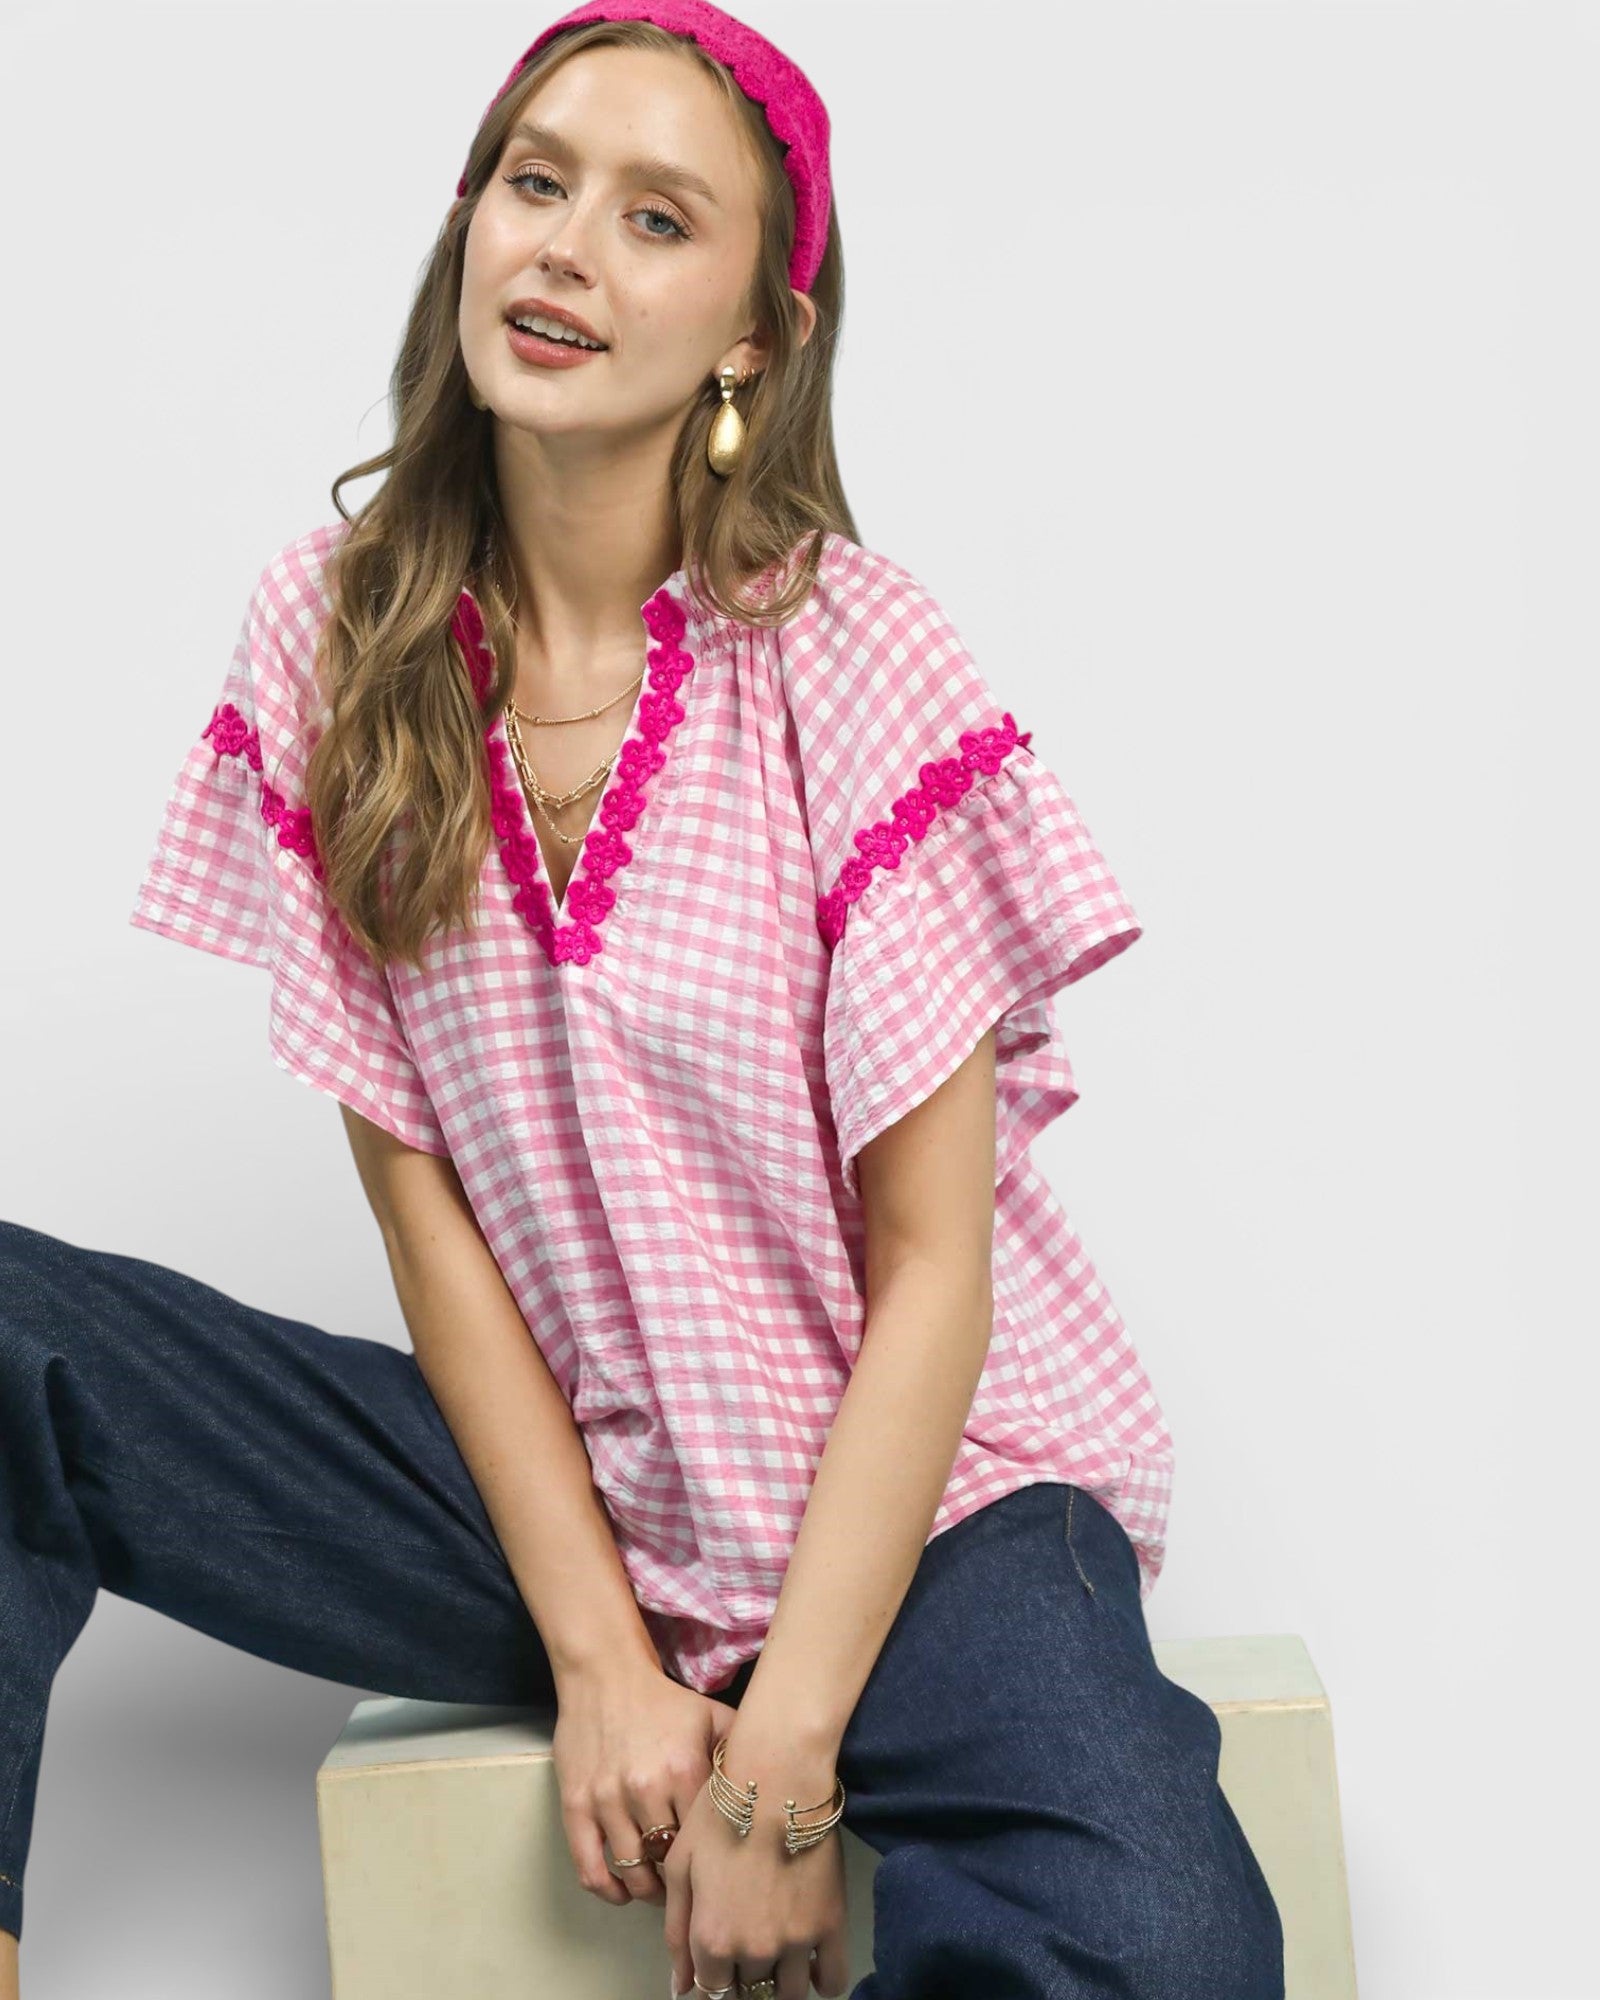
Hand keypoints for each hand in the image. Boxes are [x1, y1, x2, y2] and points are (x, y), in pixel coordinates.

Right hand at [549, 1654, 729, 1907]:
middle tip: (693, 1885)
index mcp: (685, 1770)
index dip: (716, 1864)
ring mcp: (607, 1801)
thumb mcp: (712, 1717)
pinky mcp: (576, 1807)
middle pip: (671, 1863)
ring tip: (661, 1889)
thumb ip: (743, 1751)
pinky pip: (590, 1869)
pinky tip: (623, 1892)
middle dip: (684, 1881)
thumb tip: (777, 1786)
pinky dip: (609, 1891)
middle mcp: (646, 1789)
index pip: (707, 1842)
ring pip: (633, 1873)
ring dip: (649, 1890)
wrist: (605, 1675)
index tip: (721, 1872)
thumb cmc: (663, 1702)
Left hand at [662, 1728, 851, 1998]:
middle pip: (749, 1993)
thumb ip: (677, 1932)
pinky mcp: (831, 1925)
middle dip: (744, 1978)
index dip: (713, 1979)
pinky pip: (833, 1981)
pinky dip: (822, 1982)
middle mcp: (754, 1951)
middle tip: (747, 1947)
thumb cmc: (720, 1815)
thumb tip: (681, 1988)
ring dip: (779, 1984)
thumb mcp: (680, 1867)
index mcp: (712, 1940)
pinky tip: (812, 1964)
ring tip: (777, 1954)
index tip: (718, 1963)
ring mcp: (796, 1942)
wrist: (776, 1780)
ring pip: (788, 1994)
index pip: (712, 1990)